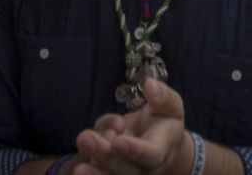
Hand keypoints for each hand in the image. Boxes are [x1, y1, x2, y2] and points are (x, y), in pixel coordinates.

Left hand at [72, 78, 190, 174]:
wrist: (160, 146)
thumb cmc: (164, 123)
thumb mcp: (171, 107)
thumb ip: (164, 97)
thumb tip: (150, 85)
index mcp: (161, 152)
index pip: (150, 155)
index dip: (134, 150)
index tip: (118, 141)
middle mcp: (143, 168)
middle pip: (124, 169)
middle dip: (105, 156)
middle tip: (85, 139)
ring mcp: (125, 173)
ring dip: (93, 169)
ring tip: (80, 154)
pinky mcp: (110, 172)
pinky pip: (98, 171)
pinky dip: (88, 166)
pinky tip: (80, 155)